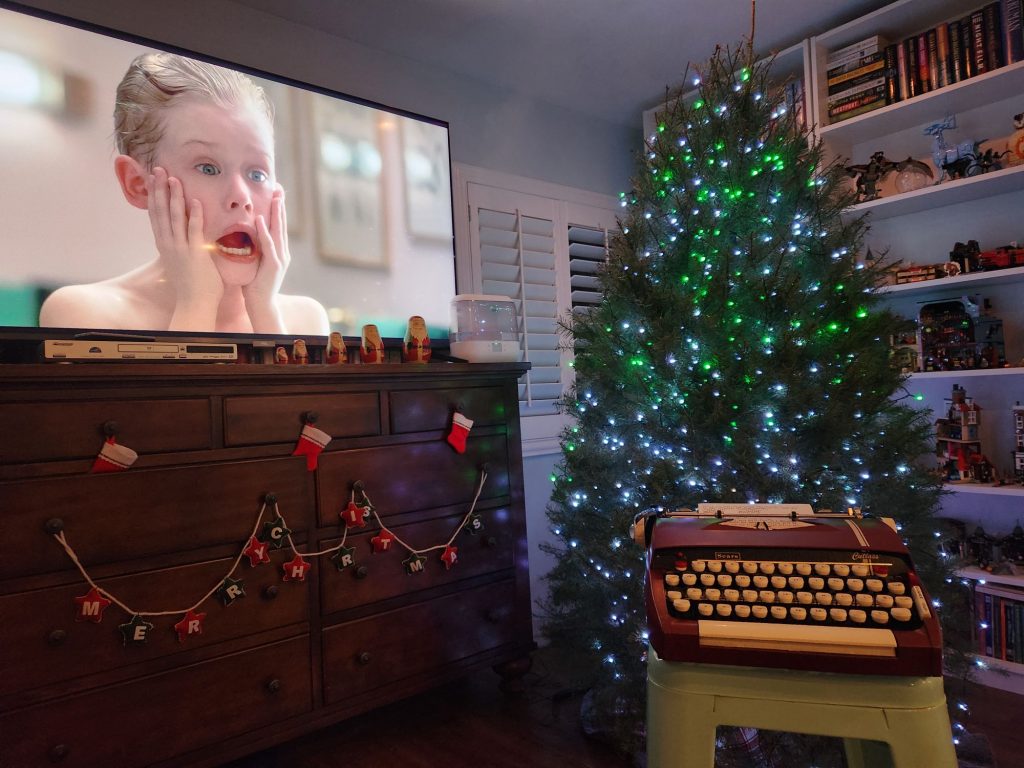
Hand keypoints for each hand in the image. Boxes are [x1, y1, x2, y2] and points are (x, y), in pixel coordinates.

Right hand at [147, 167, 222, 328]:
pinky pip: (194, 230)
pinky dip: (194, 215)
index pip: (156, 215)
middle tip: (157, 169)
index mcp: (164, 244)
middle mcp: (168, 244)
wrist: (195, 303)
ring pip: (174, 217)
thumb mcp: (181, 259)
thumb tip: (182, 232)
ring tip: (172, 178)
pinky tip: (194, 200)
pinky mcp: (194, 254)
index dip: (154, 195)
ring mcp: (180, 248)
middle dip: (158, 189)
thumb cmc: (192, 284)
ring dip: (173, 196)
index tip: (153, 178)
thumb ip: (181, 244)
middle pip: (160, 211)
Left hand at [243, 184, 288, 333]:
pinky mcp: (274, 266)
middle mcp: (282, 252)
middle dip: (280, 205)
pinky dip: (265, 232)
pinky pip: (269, 245)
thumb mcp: (254, 261)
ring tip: (275, 197)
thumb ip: (252, 247)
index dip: (277, 208)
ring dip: (277, 213)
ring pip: (279, 231)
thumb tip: (242, 232)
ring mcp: (280, 258)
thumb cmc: (254, 284)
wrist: (261, 304)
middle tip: (279, 187)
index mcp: (277, 250)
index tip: (274, 191)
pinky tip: (262, 219)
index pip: (277, 225)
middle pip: (281, 224)